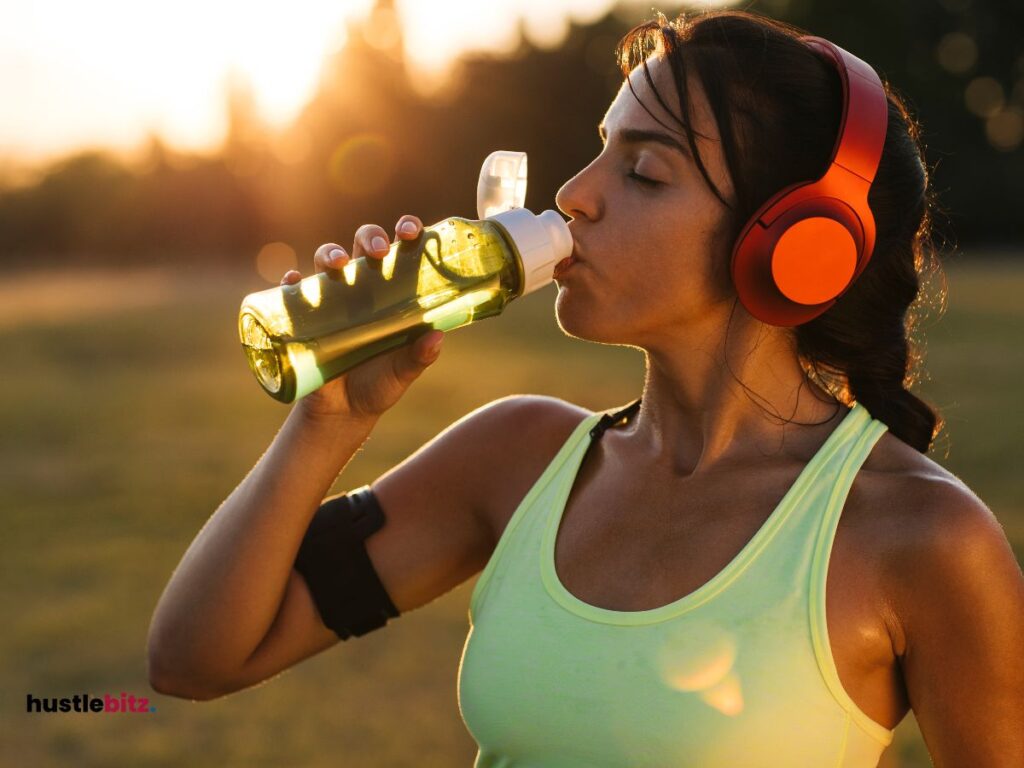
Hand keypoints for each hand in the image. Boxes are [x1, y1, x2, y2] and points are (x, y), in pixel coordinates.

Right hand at [280, 215, 443, 421]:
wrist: (343, 412)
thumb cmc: (379, 384)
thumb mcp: (402, 373)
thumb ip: (419, 357)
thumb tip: (437, 337)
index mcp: (393, 292)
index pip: (401, 251)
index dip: (405, 232)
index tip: (409, 231)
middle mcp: (363, 287)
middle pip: (363, 244)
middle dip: (369, 237)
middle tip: (377, 251)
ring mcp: (332, 298)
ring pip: (327, 259)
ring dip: (330, 253)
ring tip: (339, 264)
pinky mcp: (305, 316)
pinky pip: (293, 290)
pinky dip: (291, 282)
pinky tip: (293, 281)